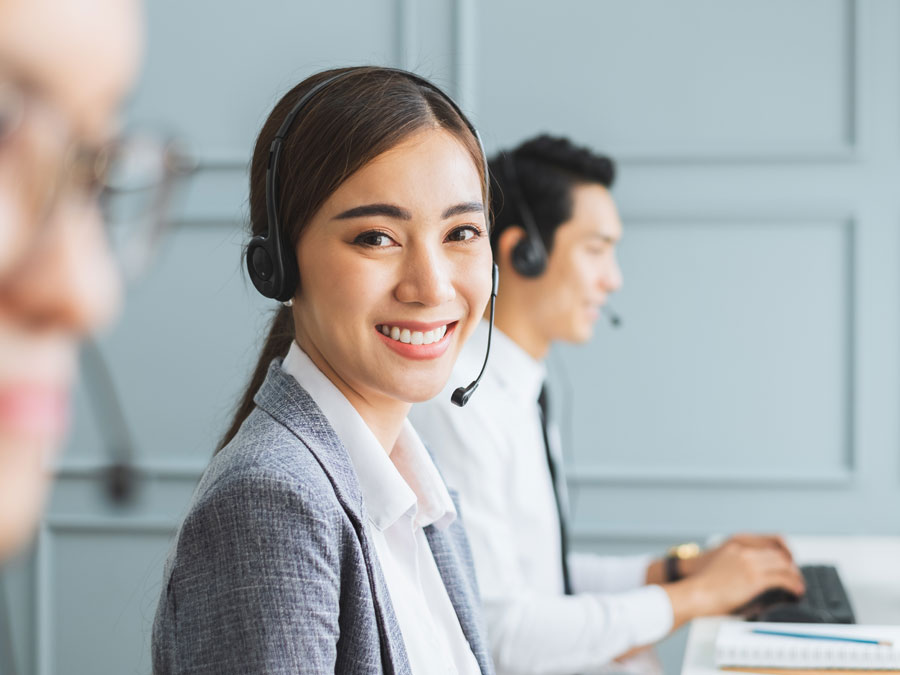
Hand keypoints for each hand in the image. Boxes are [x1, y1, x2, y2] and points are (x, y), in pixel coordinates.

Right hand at [664, 540, 804, 625]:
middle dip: (791, 565)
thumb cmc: (703, 584)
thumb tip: (756, 577)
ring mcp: (750, 563)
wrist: (694, 593)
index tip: (790, 560)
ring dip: (794, 576)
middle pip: (779, 553)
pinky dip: (793, 585)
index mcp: (736, 544)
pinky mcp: (754, 579)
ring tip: (798, 585)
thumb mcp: (721, 564)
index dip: (785, 550)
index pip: (771, 540)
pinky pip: (783, 579)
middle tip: (795, 576)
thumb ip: (739, 564)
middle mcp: (744, 551)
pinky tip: (796, 591)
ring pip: (783, 565)